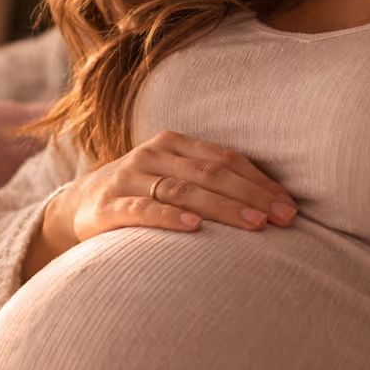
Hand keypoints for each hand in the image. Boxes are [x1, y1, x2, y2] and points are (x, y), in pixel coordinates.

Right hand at [58, 131, 298, 243]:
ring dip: (224, 208)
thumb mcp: (173, 177)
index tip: (290, 206)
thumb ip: (211, 182)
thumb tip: (273, 204)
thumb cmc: (142, 193)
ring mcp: (127, 179)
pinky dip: (170, 217)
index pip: (226, 159)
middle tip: (283, 219)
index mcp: (173, 142)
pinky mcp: (107, 207)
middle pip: (211, 173)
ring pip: (183, 190)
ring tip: (255, 226)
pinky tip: (194, 227)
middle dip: (252, 197)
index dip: (260, 182)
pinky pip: (143, 210)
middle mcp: (151, 154)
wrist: (78, 205)